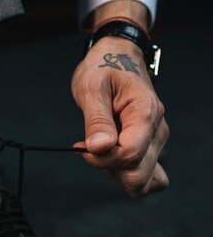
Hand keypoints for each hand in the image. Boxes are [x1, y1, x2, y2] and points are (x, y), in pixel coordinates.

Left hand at [71, 36, 168, 197]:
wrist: (117, 55)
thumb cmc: (104, 67)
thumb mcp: (91, 86)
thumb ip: (96, 119)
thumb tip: (98, 148)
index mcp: (145, 113)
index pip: (130, 154)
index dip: (101, 159)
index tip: (80, 147)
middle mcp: (157, 129)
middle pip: (139, 175)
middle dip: (110, 169)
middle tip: (91, 146)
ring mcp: (157, 139)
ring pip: (143, 181)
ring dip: (117, 174)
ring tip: (101, 148)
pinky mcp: (151, 145)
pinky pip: (148, 176)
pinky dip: (128, 174)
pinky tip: (112, 158)